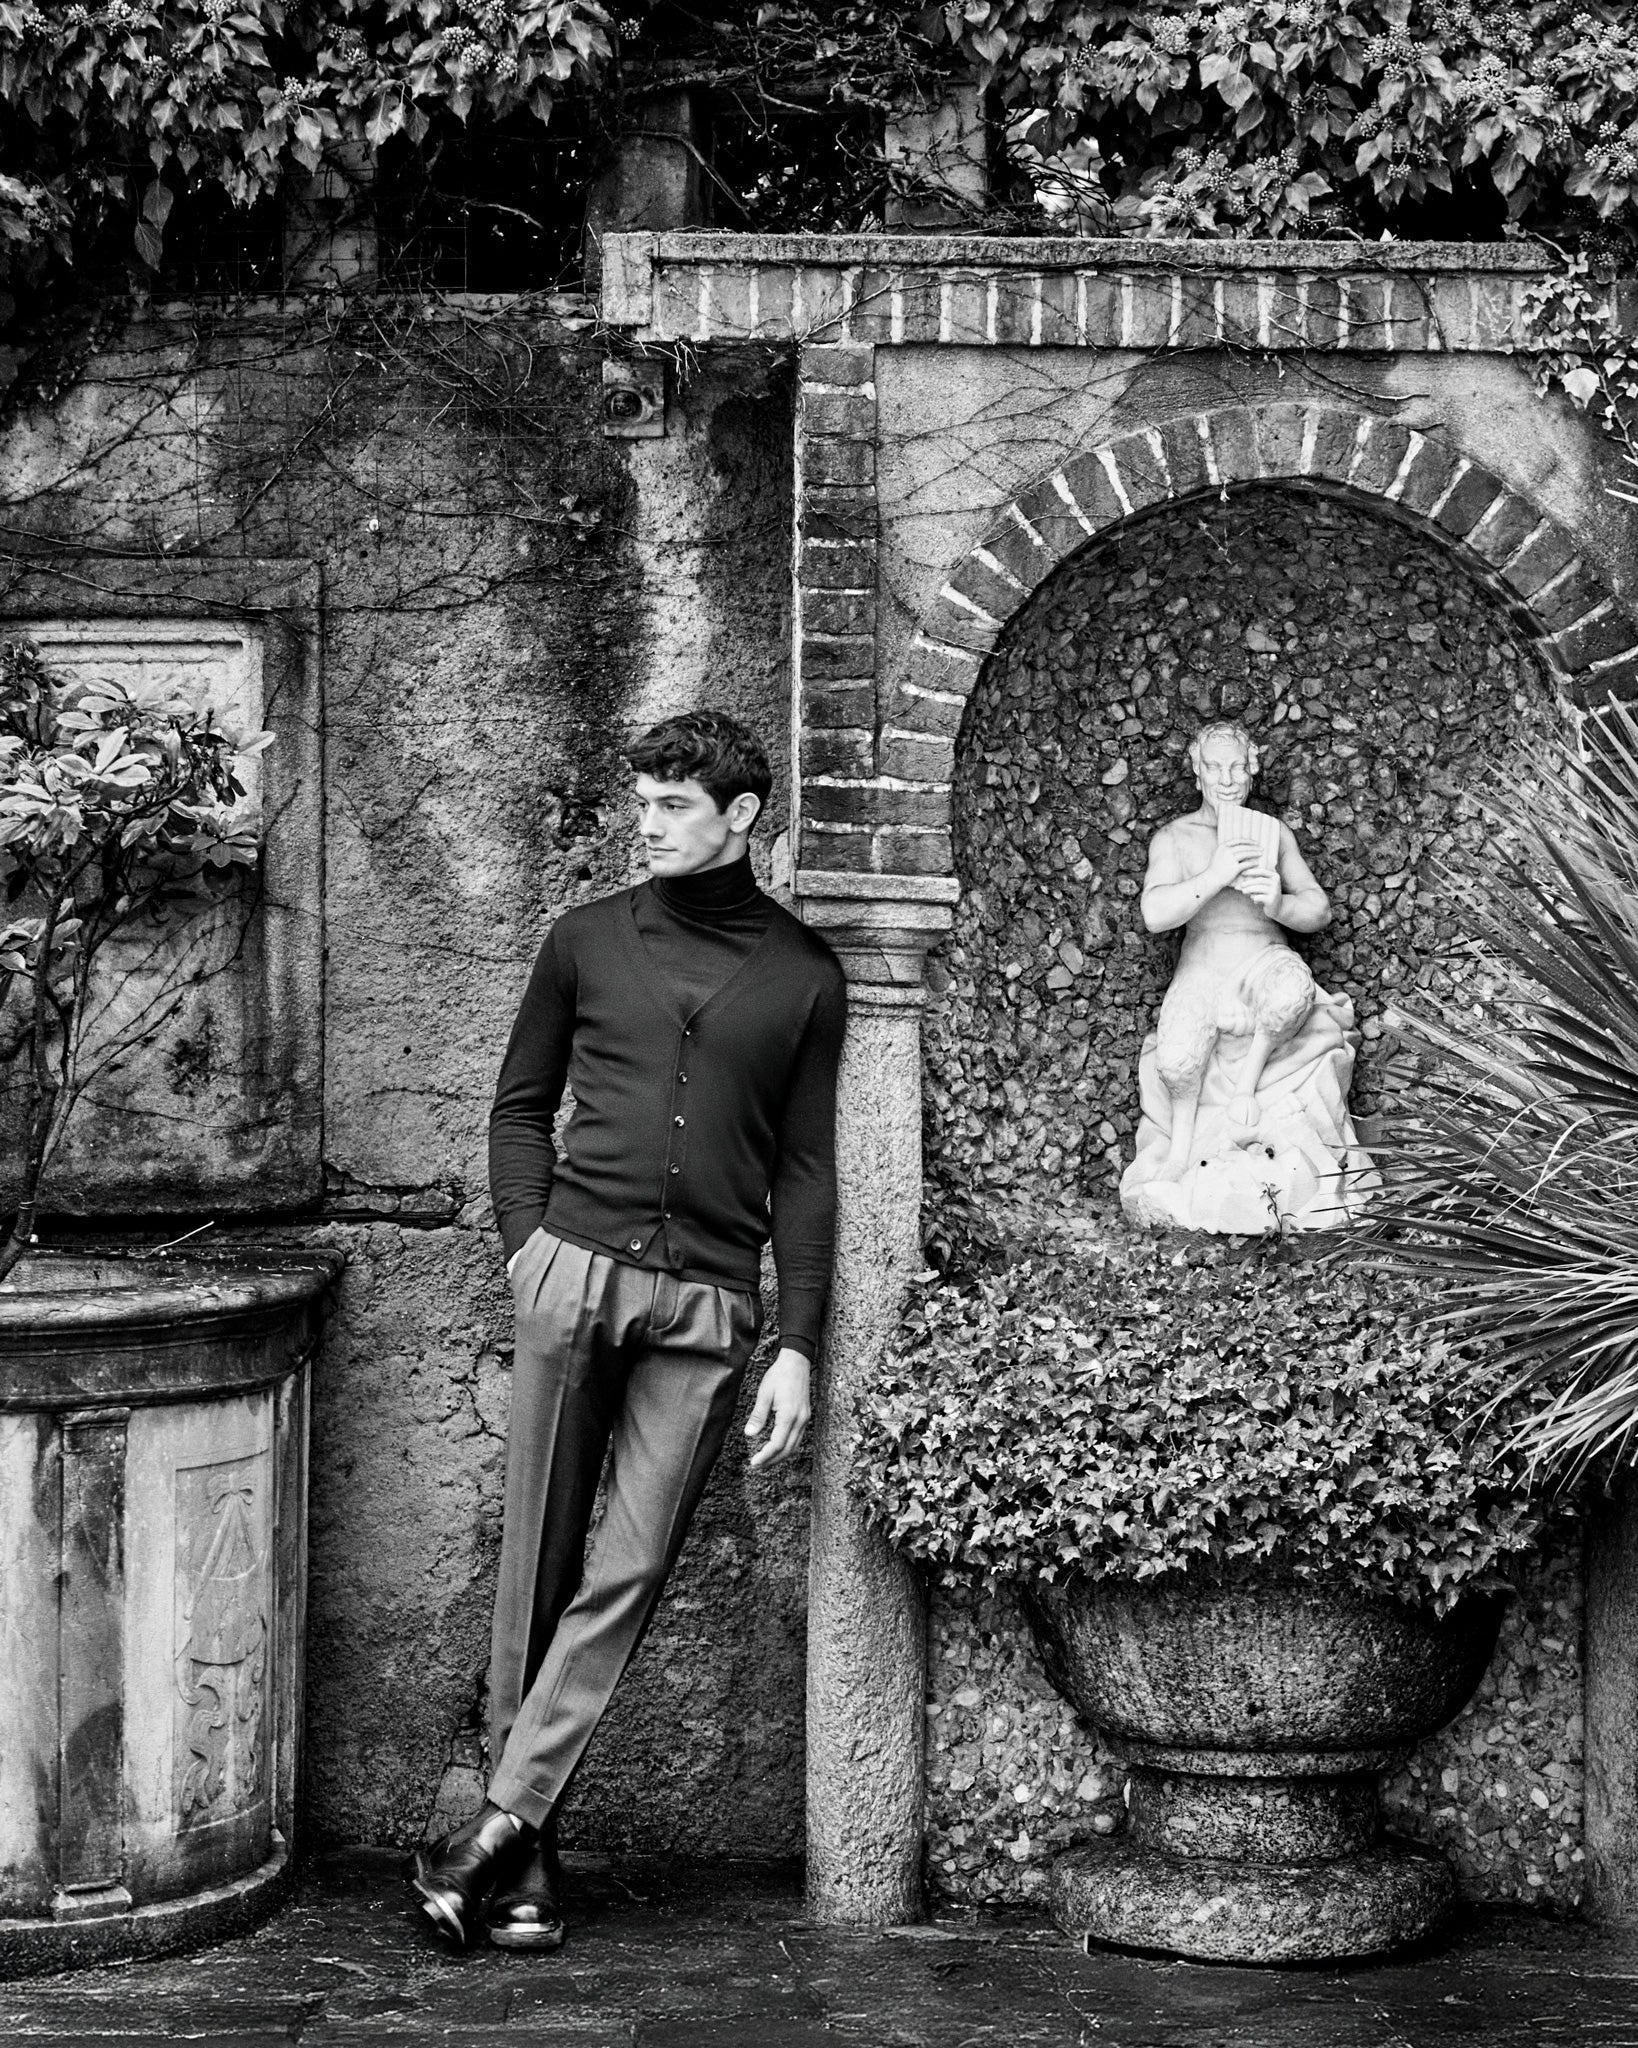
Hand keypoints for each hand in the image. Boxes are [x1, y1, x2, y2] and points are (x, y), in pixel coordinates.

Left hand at [745, 1348, 810, 1468]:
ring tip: (765, 1460)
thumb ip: (758, 1416)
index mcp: (789, 1415)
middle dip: (773, 1460)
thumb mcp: (764, 1393)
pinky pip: (798, 1438)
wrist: (797, 1362)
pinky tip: (777, 1447)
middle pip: (788, 1449)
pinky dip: (787, 1447)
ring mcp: (805, 1419)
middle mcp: (800, 1420)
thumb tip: (750, 1434)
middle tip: (757, 1466)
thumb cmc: (779, 1375)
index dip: (765, 1456)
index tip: (754, 1463)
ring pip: (795, 1446)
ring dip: (780, 1456)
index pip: (777, 1444)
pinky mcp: (805, 1416)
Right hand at [1204, 841, 1259, 895]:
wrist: (1211, 879)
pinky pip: (1246, 864)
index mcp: (1223, 846)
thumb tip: (1239, 846)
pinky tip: (1257, 863)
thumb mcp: (1218, 855)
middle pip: (1244, 846)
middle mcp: (1227, 851)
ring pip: (1246, 853)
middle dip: (1254, 847)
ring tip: (1261, 853)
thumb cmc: (1215, 868)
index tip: (1255, 842)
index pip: (1238, 840)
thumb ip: (1227, 849)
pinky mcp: (1234, 868)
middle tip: (1261, 848)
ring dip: (1255, 853)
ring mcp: (1230, 859)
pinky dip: (1253, 863)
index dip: (1248, 841)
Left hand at [1233, 863, 1281, 916]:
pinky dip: (1254, 898)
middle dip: (1249, 882)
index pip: (1262, 871)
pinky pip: (1259, 897)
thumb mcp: (1265, 885)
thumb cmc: (1268, 894)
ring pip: (1259, 888)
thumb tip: (1242, 878)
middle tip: (1241, 885)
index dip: (1251, 871)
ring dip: (1249, 890)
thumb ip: (1257, 880)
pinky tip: (1254, 901)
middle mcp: (1276, 883)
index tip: (1243, 873)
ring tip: (1243, 892)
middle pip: (1260, 880)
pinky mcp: (1271, 900)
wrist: (1278, 907)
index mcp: (1275, 876)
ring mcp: (1274, 891)